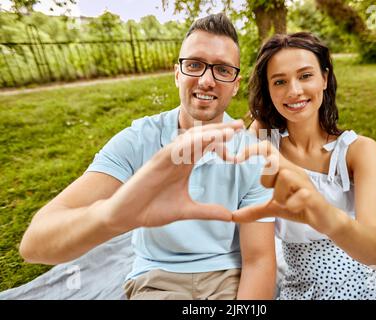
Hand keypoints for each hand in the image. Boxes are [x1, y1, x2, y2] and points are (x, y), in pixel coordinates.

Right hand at [103, 120, 243, 231]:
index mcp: (184, 165)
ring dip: (209, 134)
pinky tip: (204, 141)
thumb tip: (230, 216)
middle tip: (239, 125)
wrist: (127, 215)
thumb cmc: (153, 209)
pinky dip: (189, 144)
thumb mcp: (187, 211)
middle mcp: (177, 157)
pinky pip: (175, 149)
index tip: (240, 138)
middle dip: (220, 131)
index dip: (223, 141)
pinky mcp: (155, 162)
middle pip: (201, 138)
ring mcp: (166, 158)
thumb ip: (208, 211)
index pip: (207, 147)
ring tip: (228, 131)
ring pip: (190, 140)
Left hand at [232, 141, 335, 234]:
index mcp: (284, 170)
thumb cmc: (300, 207)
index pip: (268, 149)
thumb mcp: (273, 208)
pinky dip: (292, 205)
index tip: (236, 157)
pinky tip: (296, 209)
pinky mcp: (313, 196)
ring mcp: (305, 182)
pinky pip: (298, 195)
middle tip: (274, 195)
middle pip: (273, 161)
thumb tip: (233, 216)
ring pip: (284, 176)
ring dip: (280, 195)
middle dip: (267, 179)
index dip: (252, 148)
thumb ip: (254, 210)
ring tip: (286, 204)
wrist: (326, 220)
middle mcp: (294, 171)